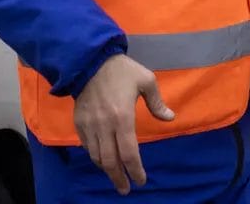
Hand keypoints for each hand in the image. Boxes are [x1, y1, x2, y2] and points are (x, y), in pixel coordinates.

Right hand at [73, 54, 175, 194]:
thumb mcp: (146, 81)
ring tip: (115, 177)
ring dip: (106, 170)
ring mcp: (89, 126)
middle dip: (119, 178)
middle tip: (126, 189)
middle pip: (110, 161)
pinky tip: (102, 159)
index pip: (129, 153)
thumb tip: (170, 118)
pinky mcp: (79, 123)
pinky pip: (87, 146)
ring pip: (96, 157)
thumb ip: (157, 103)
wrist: (90, 60)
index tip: (141, 180)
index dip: (135, 170)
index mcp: (123, 117)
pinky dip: (95, 157)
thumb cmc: (122, 70)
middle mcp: (104, 126)